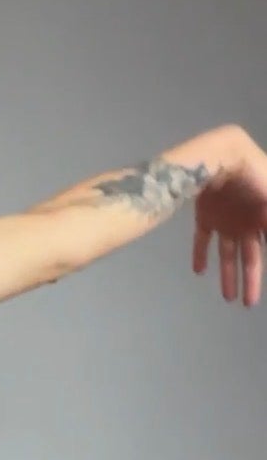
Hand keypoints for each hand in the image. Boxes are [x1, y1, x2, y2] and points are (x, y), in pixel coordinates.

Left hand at [192, 129, 266, 305]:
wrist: (223, 156)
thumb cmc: (254, 174)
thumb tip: (265, 238)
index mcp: (265, 220)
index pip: (266, 247)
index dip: (260, 271)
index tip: (258, 293)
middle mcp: (248, 223)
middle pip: (251, 257)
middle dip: (251, 280)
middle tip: (248, 303)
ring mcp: (227, 221)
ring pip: (229, 254)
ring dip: (228, 275)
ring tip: (228, 297)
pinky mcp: (207, 217)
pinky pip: (203, 240)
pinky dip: (200, 255)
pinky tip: (199, 272)